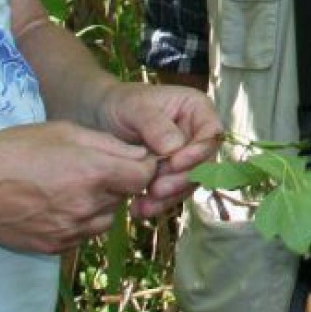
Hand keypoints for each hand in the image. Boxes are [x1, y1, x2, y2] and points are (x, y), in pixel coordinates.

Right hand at [0, 122, 161, 252]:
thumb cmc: (14, 150)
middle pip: (125, 196)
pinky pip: (83, 234)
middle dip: (116, 182)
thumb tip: (140, 153)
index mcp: (93, 172)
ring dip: (98, 204)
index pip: (145, 176)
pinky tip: (53, 204)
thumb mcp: (64, 131)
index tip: (131, 159)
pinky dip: (78, 221)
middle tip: (87, 169)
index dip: (143, 166)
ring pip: (106, 218)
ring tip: (66, 186)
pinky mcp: (57, 246)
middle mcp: (87, 205)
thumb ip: (108, 144)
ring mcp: (72, 230)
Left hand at [96, 81, 223, 216]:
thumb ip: (155, 125)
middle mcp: (197, 133)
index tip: (175, 163)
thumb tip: (174, 148)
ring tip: (144, 205)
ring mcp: (186, 156)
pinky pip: (173, 192)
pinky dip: (158, 203)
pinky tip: (139, 208)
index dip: (199, 151)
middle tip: (156, 189)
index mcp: (196, 109)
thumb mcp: (134, 108)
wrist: (99, 118)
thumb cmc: (120, 104)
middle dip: (181, 179)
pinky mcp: (172, 174)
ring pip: (189, 182)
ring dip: (170, 197)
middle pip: (204, 162)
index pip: (211, 133)